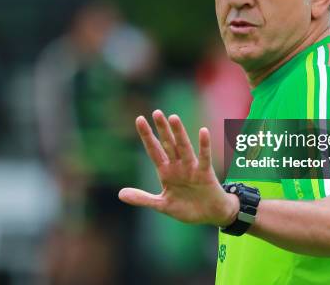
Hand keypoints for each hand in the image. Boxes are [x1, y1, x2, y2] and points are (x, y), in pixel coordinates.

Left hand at [119, 110, 238, 226]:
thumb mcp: (162, 205)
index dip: (147, 136)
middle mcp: (177, 166)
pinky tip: (203, 131)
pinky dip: (204, 145)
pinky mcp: (205, 173)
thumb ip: (142, 198)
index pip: (153, 150)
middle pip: (167, 144)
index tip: (139, 119)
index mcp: (165, 171)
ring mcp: (191, 168)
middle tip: (156, 112)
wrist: (210, 215)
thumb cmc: (186, 208)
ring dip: (179, 133)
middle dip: (162, 129)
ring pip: (183, 147)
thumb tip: (120, 194)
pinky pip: (204, 157)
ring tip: (173, 118)